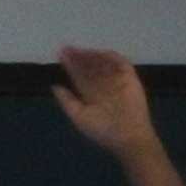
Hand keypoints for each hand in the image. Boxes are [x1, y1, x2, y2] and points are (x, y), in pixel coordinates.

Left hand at [53, 44, 159, 159]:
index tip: (60, 56)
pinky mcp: (131, 80)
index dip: (71, 67)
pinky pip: (121, 64)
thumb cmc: (102, 130)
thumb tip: (54, 86)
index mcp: (92, 96)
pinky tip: (96, 53)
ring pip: (102, 64)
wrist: (127, 137)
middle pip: (89, 69)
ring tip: (77, 50)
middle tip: (65, 49)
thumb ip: (66, 100)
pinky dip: (110, 57)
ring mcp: (117, 82)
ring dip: (91, 56)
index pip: (80, 77)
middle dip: (78, 59)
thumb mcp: (78, 116)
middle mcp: (104, 87)